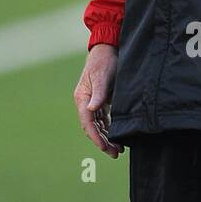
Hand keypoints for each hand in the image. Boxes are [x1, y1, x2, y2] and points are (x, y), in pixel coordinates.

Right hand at [74, 43, 123, 157]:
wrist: (108, 48)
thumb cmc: (104, 61)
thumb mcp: (102, 76)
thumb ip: (99, 93)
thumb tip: (91, 109)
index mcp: (82, 98)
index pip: (88, 123)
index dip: (96, 137)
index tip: (106, 147)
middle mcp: (86, 103)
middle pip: (92, 128)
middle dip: (103, 142)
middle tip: (115, 153)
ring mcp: (93, 103)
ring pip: (98, 126)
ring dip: (107, 138)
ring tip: (118, 150)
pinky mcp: (102, 101)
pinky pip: (104, 120)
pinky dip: (110, 130)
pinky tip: (118, 137)